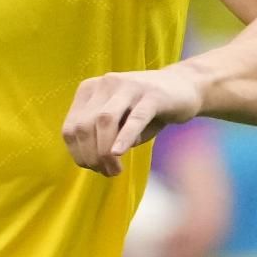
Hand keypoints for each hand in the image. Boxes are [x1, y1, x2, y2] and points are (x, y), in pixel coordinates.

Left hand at [62, 67, 203, 176]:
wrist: (186, 87)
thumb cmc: (148, 111)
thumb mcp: (121, 123)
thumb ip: (104, 138)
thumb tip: (95, 161)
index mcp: (91, 90)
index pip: (71, 127)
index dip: (78, 153)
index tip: (92, 168)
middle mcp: (106, 83)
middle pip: (84, 126)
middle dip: (91, 156)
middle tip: (107, 172)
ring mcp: (129, 86)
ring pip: (104, 121)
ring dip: (104, 152)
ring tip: (114, 170)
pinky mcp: (152, 95)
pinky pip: (135, 118)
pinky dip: (124, 137)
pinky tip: (119, 153)